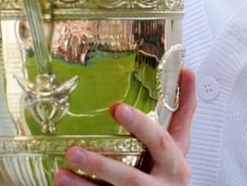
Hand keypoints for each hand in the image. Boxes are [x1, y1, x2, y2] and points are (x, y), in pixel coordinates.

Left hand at [55, 69, 196, 185]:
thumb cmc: (169, 171)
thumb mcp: (179, 143)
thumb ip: (182, 110)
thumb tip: (185, 72)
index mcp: (176, 167)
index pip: (161, 143)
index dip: (141, 126)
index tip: (118, 108)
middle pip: (130, 178)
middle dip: (101, 165)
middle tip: (74, 151)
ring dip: (83, 185)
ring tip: (61, 174)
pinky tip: (62, 184)